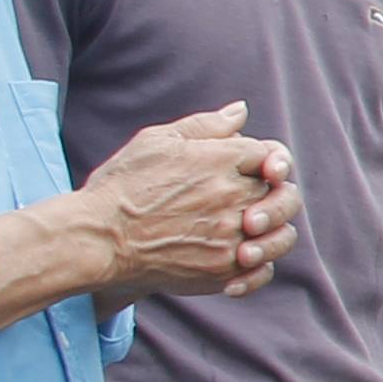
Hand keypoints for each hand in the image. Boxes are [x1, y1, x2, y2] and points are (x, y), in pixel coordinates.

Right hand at [83, 103, 302, 301]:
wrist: (99, 238)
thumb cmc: (123, 186)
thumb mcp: (158, 141)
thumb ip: (206, 125)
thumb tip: (241, 111)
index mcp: (224, 160)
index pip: (271, 155)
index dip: (267, 160)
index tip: (256, 168)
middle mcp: (235, 196)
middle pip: (283, 194)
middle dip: (276, 195)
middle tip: (254, 202)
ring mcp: (231, 236)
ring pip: (282, 235)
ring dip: (274, 231)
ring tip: (250, 230)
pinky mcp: (222, 269)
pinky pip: (262, 270)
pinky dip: (259, 266)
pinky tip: (242, 257)